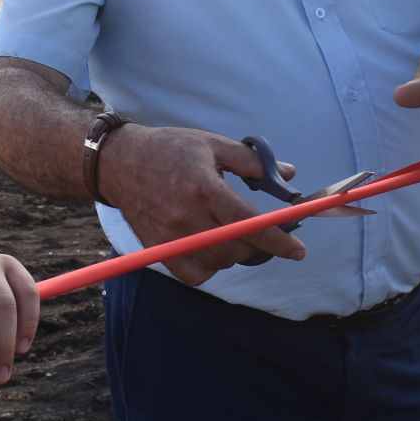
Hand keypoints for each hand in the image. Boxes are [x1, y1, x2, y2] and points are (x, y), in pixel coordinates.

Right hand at [97, 125, 304, 285]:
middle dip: (259, 245)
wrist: (120, 163)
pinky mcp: (159, 249)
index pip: (250, 224)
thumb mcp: (213, 144)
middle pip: (238, 248)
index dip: (279, 241)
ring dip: (236, 253)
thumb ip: (253, 161)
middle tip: (262, 233)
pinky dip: (211, 268)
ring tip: (232, 234)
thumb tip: (289, 174)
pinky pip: (195, 275)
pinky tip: (212, 250)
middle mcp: (187, 216)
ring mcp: (171, 237)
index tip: (298, 250)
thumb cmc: (169, 150)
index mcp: (204, 188)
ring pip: (220, 263)